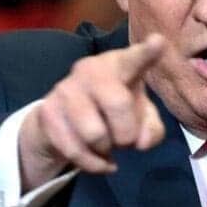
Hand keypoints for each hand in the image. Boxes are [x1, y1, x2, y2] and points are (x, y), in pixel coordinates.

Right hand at [18, 34, 166, 189]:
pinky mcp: (47, 111)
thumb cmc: (113, 112)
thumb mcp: (140, 118)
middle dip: (127, 133)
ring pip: (95, 133)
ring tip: (106, 143)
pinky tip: (99, 160)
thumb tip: (141, 142)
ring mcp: (66, 88)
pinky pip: (75, 150)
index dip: (147, 53)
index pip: (134, 58)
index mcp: (120, 65)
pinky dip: (93, 163)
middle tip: (125, 139)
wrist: (65, 119)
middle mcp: (91, 69)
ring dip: (106, 149)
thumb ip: (152, 129)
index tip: (159, 42)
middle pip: (118, 104)